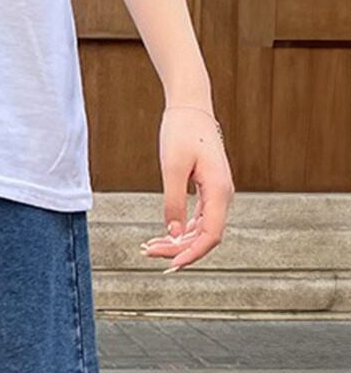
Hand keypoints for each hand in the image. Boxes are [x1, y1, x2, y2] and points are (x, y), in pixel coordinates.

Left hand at [140, 105, 235, 272]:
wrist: (191, 107)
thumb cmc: (181, 132)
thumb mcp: (172, 168)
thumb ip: (173, 202)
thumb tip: (174, 233)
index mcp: (219, 191)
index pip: (211, 236)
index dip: (192, 255)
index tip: (171, 265)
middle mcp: (223, 195)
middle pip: (205, 237)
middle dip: (178, 249)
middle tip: (147, 251)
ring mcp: (217, 194)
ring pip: (201, 231)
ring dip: (178, 242)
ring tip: (149, 246)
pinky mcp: (209, 191)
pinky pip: (198, 220)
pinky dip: (181, 230)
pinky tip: (163, 235)